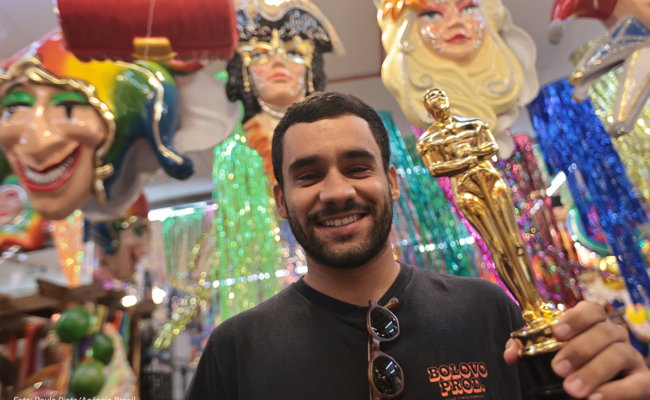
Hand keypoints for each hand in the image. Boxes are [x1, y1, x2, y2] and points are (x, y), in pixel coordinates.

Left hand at [504, 301, 649, 399]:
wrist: (599, 394)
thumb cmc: (573, 367)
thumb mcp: (550, 355)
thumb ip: (529, 350)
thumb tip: (511, 354)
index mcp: (594, 324)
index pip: (591, 310)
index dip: (575, 318)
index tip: (557, 333)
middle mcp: (616, 336)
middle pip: (604, 332)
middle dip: (579, 350)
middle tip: (558, 369)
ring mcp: (632, 358)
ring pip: (619, 354)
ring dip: (594, 371)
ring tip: (572, 389)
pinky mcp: (644, 382)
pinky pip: (637, 383)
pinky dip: (617, 390)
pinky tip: (596, 398)